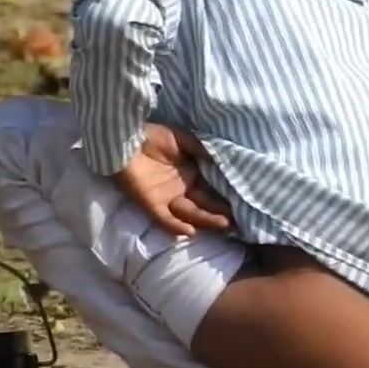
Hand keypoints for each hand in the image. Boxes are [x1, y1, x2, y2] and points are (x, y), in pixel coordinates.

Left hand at [113, 124, 231, 237]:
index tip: (245, 201)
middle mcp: (183, 188)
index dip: (226, 195)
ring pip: (190, 213)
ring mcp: (167, 198)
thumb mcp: (181, 138)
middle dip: (221, 212)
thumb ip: (200, 148)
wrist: (124, 139)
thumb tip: (221, 158)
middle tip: (239, 220)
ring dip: (206, 220)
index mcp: (192, 174)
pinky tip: (190, 231)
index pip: (212, 189)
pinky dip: (176, 225)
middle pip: (205, 205)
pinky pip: (164, 218)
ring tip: (223, 224)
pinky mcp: (150, 203)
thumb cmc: (153, 136)